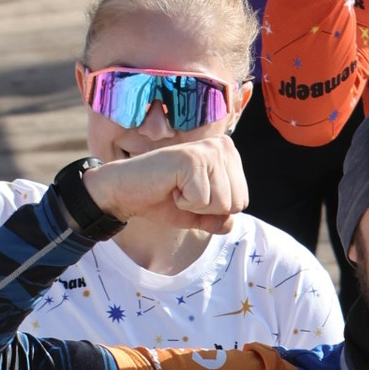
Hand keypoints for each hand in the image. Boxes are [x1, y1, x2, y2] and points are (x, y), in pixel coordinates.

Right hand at [79, 130, 247, 236]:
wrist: (126, 193)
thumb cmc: (160, 199)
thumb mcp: (197, 214)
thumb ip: (218, 219)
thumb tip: (231, 223)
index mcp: (228, 155)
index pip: (242, 201)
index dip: (215, 210)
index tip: (192, 194)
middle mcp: (223, 146)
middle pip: (237, 203)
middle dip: (208, 209)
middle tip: (183, 192)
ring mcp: (208, 150)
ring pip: (222, 203)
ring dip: (195, 206)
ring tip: (177, 188)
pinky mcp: (192, 159)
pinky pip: (202, 201)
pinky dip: (184, 204)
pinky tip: (170, 187)